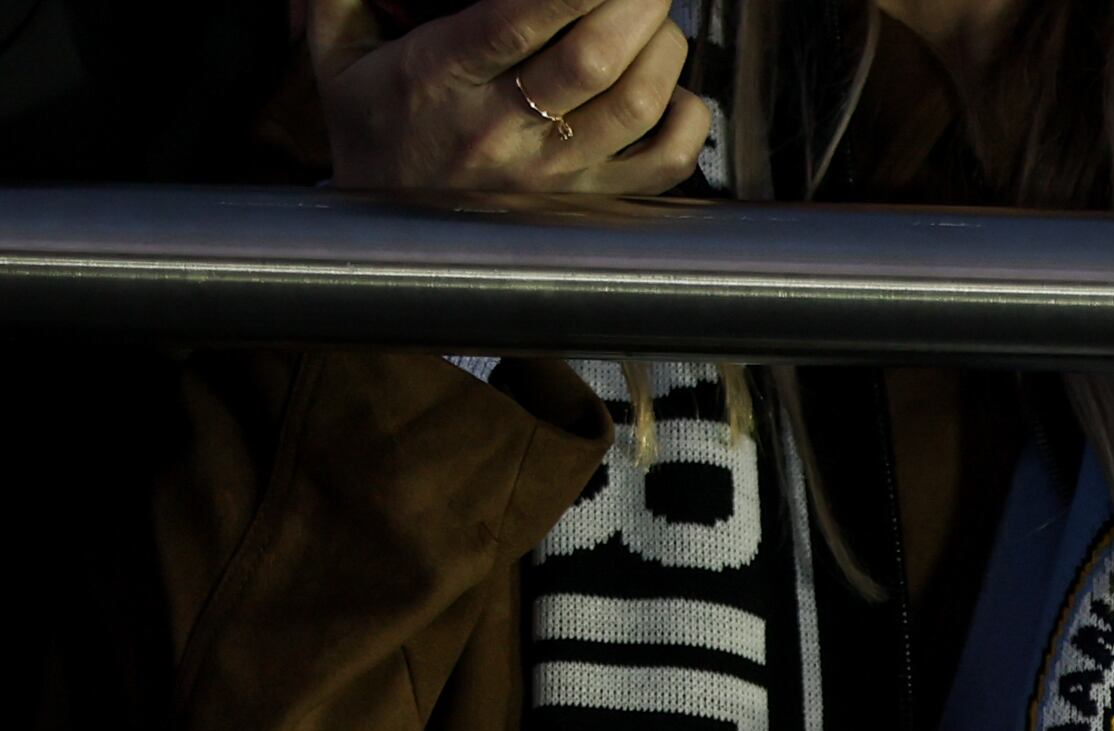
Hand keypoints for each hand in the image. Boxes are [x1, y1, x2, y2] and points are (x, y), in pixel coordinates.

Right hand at [307, 0, 715, 196]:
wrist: (389, 239)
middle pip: (594, 59)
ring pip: (638, 101)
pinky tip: (670, 86)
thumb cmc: (372, 128)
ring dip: (663, 46)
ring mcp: (557, 174)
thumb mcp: (339, 51)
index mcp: (439, 79)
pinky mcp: (595, 203)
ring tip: (654, 18)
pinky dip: (688, 115)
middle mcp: (503, 130)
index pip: (516, 21)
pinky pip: (667, 161)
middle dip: (634, 3)